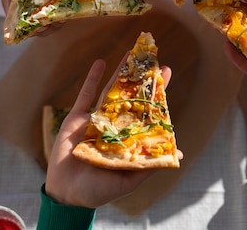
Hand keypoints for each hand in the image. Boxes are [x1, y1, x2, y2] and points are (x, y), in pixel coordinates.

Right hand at [44, 58, 181, 207]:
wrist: (67, 194)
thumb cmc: (99, 191)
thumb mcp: (128, 180)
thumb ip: (150, 165)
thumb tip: (179, 152)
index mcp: (129, 137)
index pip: (147, 109)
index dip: (157, 91)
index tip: (166, 72)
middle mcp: (115, 124)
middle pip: (131, 95)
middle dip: (141, 76)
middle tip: (152, 57)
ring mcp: (97, 119)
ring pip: (111, 89)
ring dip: (120, 71)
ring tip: (130, 53)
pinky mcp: (78, 118)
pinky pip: (86, 94)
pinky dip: (92, 78)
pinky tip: (100, 62)